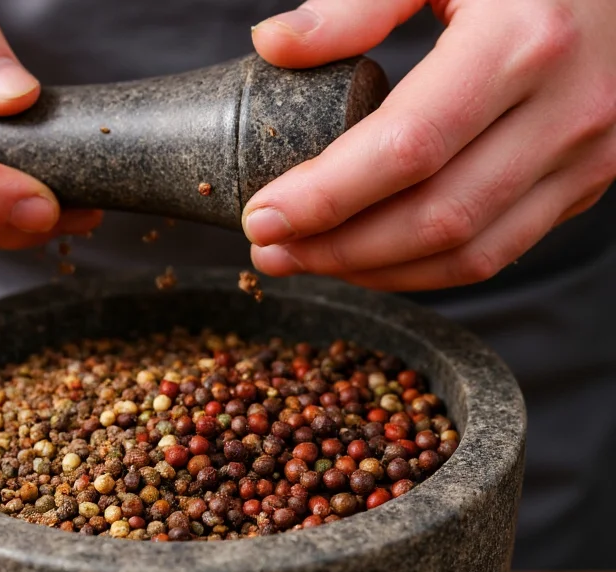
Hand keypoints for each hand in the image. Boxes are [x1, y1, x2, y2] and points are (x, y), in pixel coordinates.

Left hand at [245, 0, 615, 290]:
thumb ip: (357, 2)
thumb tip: (274, 45)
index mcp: (522, 42)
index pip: (407, 149)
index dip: (326, 196)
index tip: (262, 216)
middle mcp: (567, 111)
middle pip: (435, 217)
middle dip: (338, 248)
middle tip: (270, 250)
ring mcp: (586, 156)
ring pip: (469, 253)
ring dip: (376, 271)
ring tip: (308, 261)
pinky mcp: (586, 182)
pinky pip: (498, 250)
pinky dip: (425, 267)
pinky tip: (371, 257)